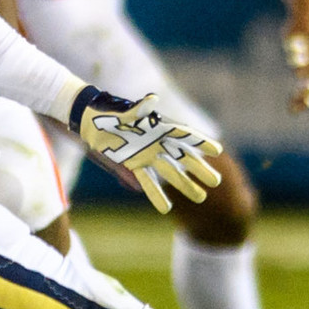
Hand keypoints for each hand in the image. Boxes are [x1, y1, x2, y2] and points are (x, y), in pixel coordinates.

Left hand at [71, 88, 223, 212]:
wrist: (90, 120)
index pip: (184, 135)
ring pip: (170, 173)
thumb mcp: (124, 111)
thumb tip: (153, 100)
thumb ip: (140, 109)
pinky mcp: (133, 165)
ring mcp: (146, 155)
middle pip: (183, 158)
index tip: (217, 151)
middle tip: (215, 182)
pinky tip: (166, 209)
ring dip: (184, 186)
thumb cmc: (108, 111)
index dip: (201, 143)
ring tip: (201, 198)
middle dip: (199, 170)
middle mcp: (156, 142)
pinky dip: (156, 195)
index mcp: (158, 126)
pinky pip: (148, 182)